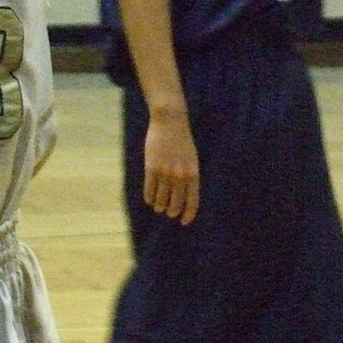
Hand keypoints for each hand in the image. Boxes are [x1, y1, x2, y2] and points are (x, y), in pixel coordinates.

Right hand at [143, 110, 199, 225]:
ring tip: (158, 206)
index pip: (192, 203)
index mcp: (193, 174)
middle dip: (171, 212)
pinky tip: (149, 199)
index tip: (183, 221)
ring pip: (161, 199)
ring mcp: (165, 172)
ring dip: (159, 206)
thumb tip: (183, 196)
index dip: (188, 215)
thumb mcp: (191, 159)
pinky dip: (149, 198)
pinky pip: (149, 190)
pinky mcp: (151, 167)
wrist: (170, 121)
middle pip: (175, 204)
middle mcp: (180, 176)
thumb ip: (188, 176)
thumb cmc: (181, 140)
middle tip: (168, 212)